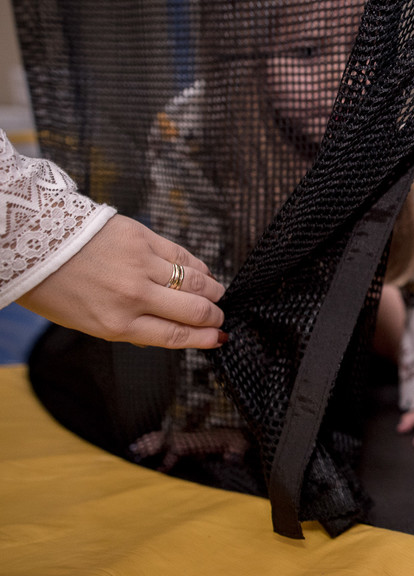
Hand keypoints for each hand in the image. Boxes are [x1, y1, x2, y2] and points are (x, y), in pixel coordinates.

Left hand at [17, 214, 226, 348]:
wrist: (33, 241)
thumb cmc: (55, 285)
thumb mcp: (86, 322)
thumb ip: (127, 327)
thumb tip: (166, 331)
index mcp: (116, 323)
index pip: (174, 335)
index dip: (204, 337)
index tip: (219, 337)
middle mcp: (132, 296)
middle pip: (193, 310)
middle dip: (214, 316)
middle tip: (220, 316)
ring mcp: (140, 265)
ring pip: (195, 281)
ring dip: (212, 290)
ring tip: (216, 295)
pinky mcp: (142, 238)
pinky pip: (182, 255)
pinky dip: (198, 266)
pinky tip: (202, 272)